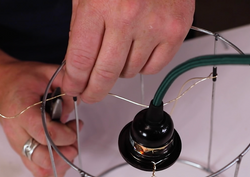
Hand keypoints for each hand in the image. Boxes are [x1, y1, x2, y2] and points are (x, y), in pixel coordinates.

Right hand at [0, 61, 81, 176]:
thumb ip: (66, 83)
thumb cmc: (20, 81)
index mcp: (21, 110)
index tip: (75, 125)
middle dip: (66, 152)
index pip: (43, 133)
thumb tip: (81, 97)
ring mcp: (18, 145)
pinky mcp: (22, 152)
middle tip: (74, 137)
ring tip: (69, 145)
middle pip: (42, 157)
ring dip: (62, 162)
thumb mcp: (45, 72)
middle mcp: (16, 132)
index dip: (65, 134)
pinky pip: (38, 171)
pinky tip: (62, 152)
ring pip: (41, 169)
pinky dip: (55, 168)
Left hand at [62, 0, 194, 102]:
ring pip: (130, 72)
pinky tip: (137, 50)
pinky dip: (143, 65)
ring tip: (118, 53)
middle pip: (105, 74)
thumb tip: (77, 65)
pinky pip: (154, 67)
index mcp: (98, 5)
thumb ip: (81, 27)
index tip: (73, 88)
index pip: (81, 59)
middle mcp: (127, 18)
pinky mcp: (176, 31)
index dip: (74, 81)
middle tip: (89, 94)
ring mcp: (155, 26)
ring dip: (120, 70)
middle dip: (93, 90)